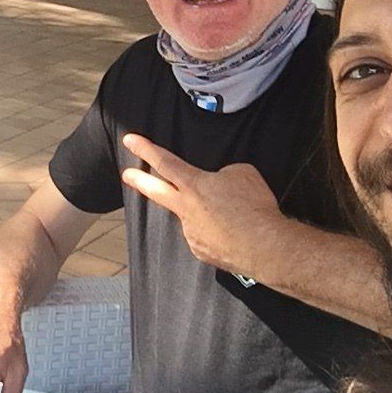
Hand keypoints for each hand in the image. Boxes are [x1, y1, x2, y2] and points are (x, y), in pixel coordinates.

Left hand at [120, 133, 285, 276]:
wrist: (265, 246)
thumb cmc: (254, 207)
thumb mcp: (242, 173)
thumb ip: (222, 174)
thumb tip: (219, 184)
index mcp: (194, 185)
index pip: (165, 162)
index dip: (146, 149)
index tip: (130, 141)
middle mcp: (186, 210)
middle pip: (157, 191)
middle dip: (140, 181)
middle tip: (126, 175)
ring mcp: (191, 233)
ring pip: (193, 217)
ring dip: (208, 215)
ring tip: (235, 217)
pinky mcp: (202, 252)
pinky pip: (206, 236)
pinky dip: (217, 232)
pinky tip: (233, 233)